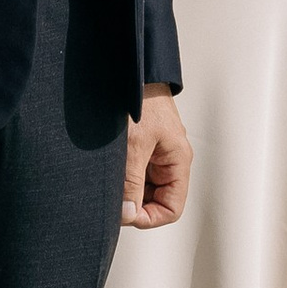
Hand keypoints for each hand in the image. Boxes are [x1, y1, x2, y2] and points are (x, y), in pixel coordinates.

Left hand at [122, 85, 191, 229]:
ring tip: (109, 181)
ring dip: (127, 190)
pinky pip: (135, 171)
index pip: (171, 208)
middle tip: (111, 200)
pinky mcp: (142, 144)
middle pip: (157, 200)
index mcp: (178, 160)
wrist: (131, 70)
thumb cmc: (140, 100)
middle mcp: (170, 159)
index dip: (149, 218)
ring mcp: (156, 152)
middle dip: (135, 204)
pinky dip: (122, 176)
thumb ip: (131, 183)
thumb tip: (127, 215)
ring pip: (144, 187)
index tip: (124, 214)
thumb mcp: (134, 147)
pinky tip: (108, 170)